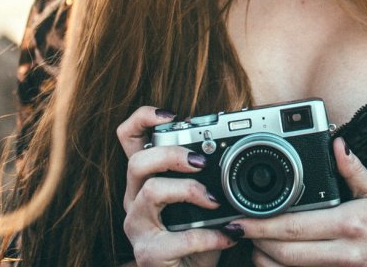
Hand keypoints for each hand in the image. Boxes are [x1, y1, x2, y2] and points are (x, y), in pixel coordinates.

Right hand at [117, 105, 238, 266]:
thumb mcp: (200, 202)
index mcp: (144, 180)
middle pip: (137, 163)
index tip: (170, 114)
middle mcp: (134, 200)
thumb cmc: (193, 238)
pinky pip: (177, 238)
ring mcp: (138, 227)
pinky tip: (228, 235)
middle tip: (200, 162)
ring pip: (150, 192)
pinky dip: (209, 236)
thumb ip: (209, 176)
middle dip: (171, 154)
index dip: (142, 119)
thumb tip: (239, 146)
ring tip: (215, 201)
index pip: (127, 139)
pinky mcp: (149, 254)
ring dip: (188, 190)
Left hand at [235, 137, 366, 265]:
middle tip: (237, 231)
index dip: (261, 226)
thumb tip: (337, 142)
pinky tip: (277, 260)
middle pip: (285, 255)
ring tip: (253, 246)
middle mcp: (343, 251)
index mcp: (349, 223)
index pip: (294, 227)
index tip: (239, 220)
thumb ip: (353, 168)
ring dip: (267, 261)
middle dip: (255, 245)